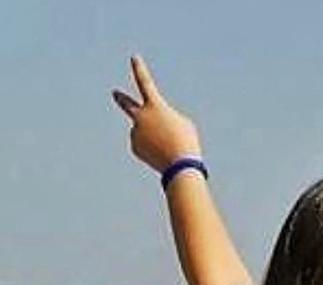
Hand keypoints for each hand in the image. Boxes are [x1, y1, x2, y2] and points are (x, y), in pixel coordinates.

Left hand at [112, 56, 201, 172]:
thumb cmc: (186, 141)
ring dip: (156, 137)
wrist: (179, 164)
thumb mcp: (182, 123)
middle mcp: (140, 117)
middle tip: (114, 93)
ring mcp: (135, 132)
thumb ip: (165, 118)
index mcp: (154, 106)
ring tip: (168, 146)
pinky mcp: (134, 147)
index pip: (145, 82)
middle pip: (127, 105)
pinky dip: (152, 148)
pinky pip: (144, 145)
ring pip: (145, 132)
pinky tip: (161, 154)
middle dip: (121, 98)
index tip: (134, 58)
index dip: (139, 69)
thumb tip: (152, 126)